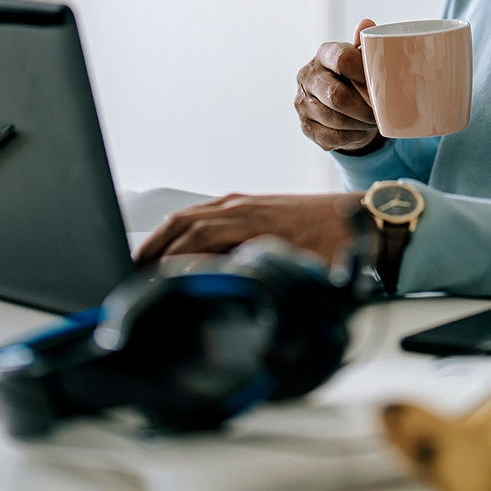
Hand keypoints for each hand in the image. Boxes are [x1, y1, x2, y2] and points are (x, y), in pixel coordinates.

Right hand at [135, 192, 363, 266]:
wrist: (362, 216)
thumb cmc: (337, 244)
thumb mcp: (300, 269)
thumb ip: (263, 278)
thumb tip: (227, 289)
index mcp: (250, 219)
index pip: (193, 239)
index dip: (167, 261)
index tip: (147, 281)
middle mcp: (241, 205)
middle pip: (182, 224)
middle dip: (153, 248)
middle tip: (129, 274)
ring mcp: (243, 202)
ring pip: (189, 216)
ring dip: (162, 237)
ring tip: (140, 262)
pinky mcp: (248, 204)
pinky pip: (202, 213)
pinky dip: (180, 229)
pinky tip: (172, 245)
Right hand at [295, 19, 382, 153]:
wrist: (336, 101)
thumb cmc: (354, 75)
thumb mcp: (360, 57)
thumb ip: (366, 43)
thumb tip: (366, 25)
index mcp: (323, 54)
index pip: (342, 60)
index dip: (364, 73)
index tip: (381, 83)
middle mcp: (307, 76)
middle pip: (337, 96)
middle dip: (364, 108)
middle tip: (380, 113)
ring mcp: (302, 103)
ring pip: (335, 119)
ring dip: (359, 124)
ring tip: (373, 122)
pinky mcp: (305, 126)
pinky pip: (331, 137)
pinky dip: (351, 137)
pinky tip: (360, 131)